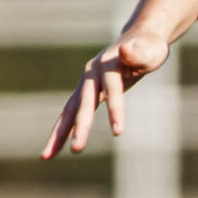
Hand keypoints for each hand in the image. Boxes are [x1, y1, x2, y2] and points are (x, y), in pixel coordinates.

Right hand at [42, 29, 171, 157]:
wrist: (137, 40)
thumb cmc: (149, 47)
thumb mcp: (151, 49)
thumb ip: (139, 52)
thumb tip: (125, 49)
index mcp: (108, 64)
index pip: (111, 89)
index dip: (115, 109)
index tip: (119, 133)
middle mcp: (91, 73)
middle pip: (82, 103)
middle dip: (80, 127)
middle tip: (77, 150)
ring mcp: (85, 83)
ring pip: (69, 110)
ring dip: (58, 134)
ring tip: (46, 157)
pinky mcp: (85, 92)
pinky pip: (71, 114)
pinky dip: (63, 131)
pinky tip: (55, 149)